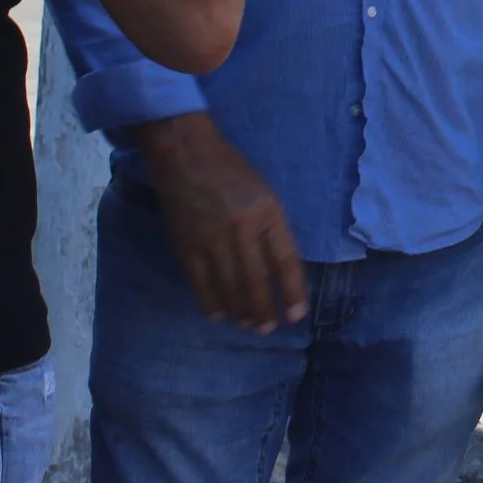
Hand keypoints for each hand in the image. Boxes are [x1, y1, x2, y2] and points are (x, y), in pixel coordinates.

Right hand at [132, 112, 304, 332]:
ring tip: (248, 324)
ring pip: (230, 287)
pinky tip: (219, 314)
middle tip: (267, 328)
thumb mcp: (264, 193)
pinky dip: (211, 302)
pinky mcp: (186, 245)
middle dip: (264, 310)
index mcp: (267, 212)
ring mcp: (212, 239)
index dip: (293, 292)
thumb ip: (272, 228)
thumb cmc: (231, 171)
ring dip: (241, 311)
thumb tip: (279, 271)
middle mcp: (242, 228)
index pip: (285, 262)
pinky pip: (201, 283)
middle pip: (257, 281)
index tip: (296, 315)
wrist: (186, 153)